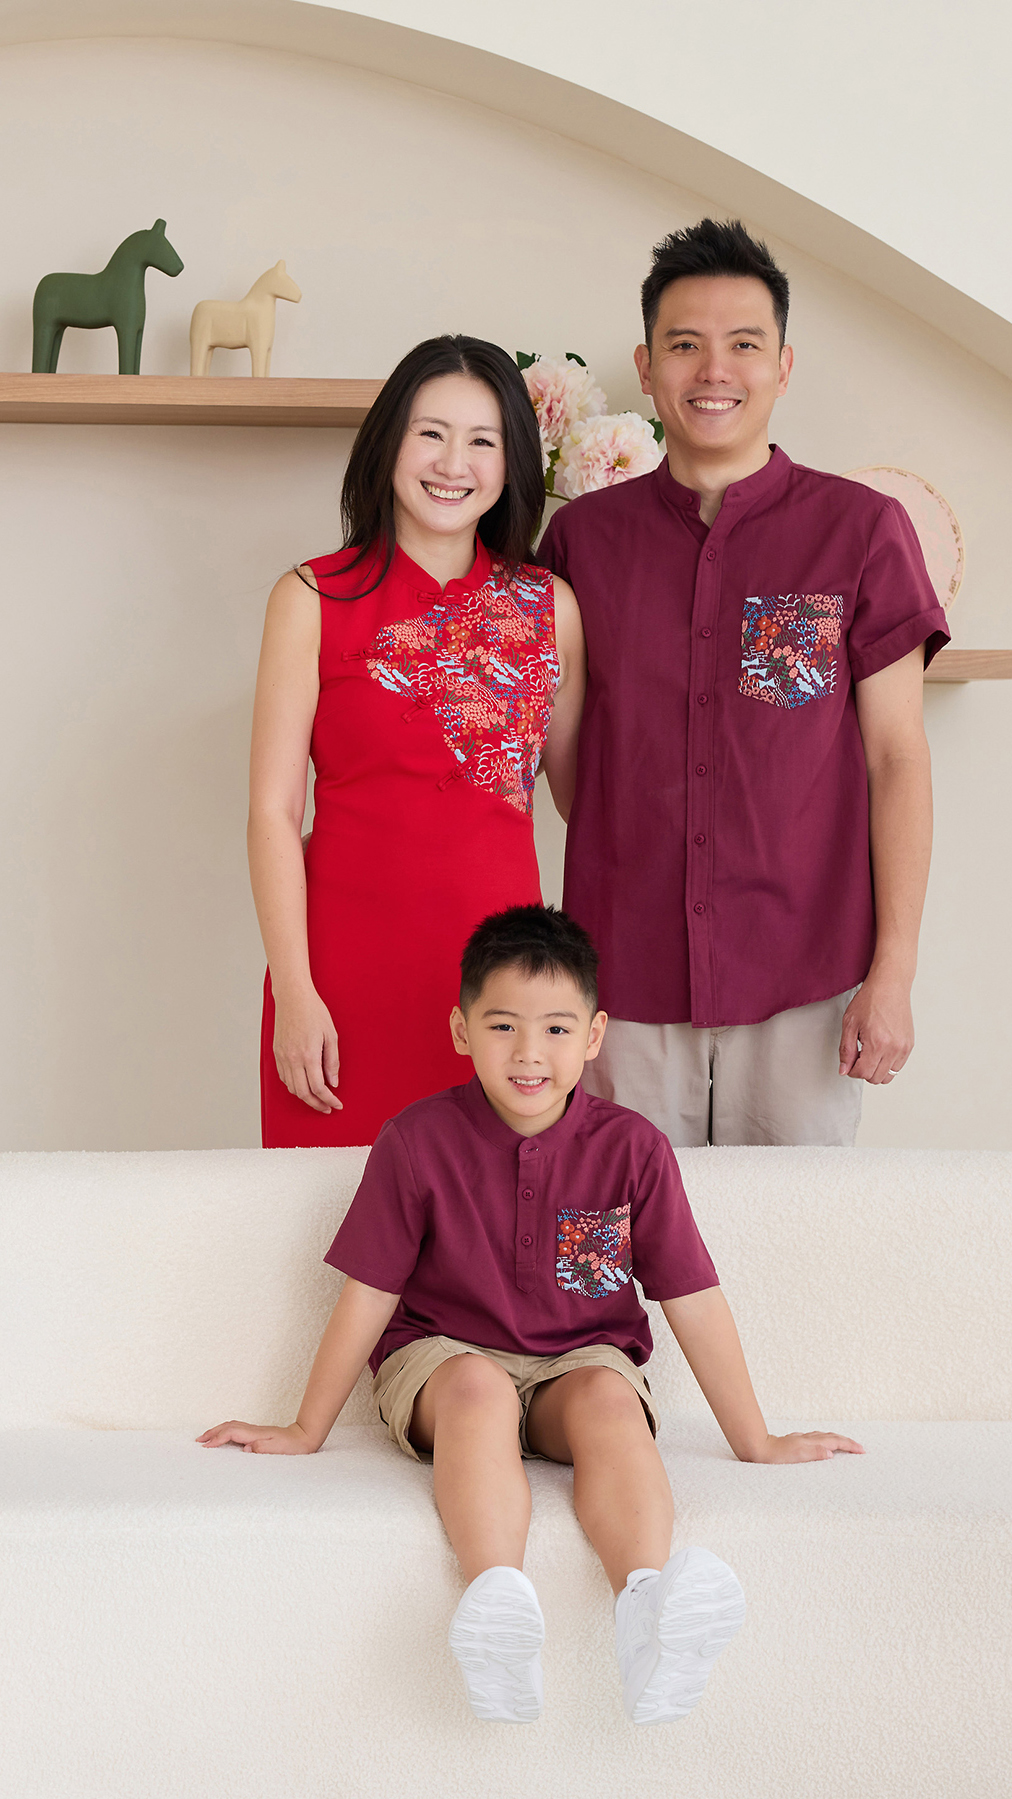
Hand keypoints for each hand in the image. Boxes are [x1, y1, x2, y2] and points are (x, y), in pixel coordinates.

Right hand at [196, 1420, 318, 1453]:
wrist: (302, 1438)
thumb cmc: (291, 1446)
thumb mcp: (277, 1450)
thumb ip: (261, 1449)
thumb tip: (246, 1449)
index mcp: (255, 1434)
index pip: (231, 1433)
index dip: (217, 1439)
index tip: (206, 1446)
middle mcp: (252, 1430)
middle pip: (228, 1426)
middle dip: (212, 1432)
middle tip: (198, 1440)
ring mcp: (253, 1431)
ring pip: (231, 1426)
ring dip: (217, 1430)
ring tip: (205, 1437)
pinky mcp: (255, 1434)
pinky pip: (235, 1430)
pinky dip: (225, 1432)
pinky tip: (222, 1437)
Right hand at [273, 986, 341, 1112]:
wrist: (292, 997)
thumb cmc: (314, 1012)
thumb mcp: (331, 1035)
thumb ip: (332, 1062)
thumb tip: (333, 1083)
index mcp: (308, 1055)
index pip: (318, 1088)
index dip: (329, 1100)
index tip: (336, 1105)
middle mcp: (292, 1059)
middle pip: (303, 1093)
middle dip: (316, 1104)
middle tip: (327, 1108)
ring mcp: (282, 1056)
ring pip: (291, 1087)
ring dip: (305, 1097)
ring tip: (317, 1099)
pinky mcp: (276, 1053)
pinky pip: (284, 1077)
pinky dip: (294, 1086)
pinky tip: (303, 1085)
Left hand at [750, 1431, 864, 1463]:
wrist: (759, 1448)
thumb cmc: (776, 1456)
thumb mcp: (796, 1457)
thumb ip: (814, 1453)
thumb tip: (831, 1452)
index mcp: (812, 1442)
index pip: (836, 1442)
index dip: (850, 1445)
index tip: (862, 1450)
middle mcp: (808, 1438)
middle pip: (832, 1436)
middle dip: (847, 1441)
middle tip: (859, 1448)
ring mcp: (802, 1439)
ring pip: (824, 1436)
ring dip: (837, 1439)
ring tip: (845, 1444)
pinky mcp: (796, 1442)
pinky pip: (816, 1439)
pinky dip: (825, 1440)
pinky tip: (822, 1443)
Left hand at [838, 968, 913, 1082]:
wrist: (890, 986)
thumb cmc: (869, 1000)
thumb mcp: (850, 1024)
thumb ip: (846, 1050)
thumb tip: (844, 1070)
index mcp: (877, 1043)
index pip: (863, 1073)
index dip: (852, 1071)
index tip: (849, 1063)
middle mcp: (893, 1048)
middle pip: (876, 1078)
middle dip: (863, 1071)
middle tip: (858, 1057)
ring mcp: (904, 1048)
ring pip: (888, 1076)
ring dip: (876, 1071)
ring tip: (869, 1054)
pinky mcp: (909, 1045)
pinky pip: (898, 1067)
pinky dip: (887, 1065)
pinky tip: (879, 1051)